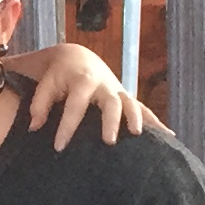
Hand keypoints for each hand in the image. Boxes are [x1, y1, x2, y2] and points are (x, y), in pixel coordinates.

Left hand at [18, 41, 155, 148]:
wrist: (76, 57)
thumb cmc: (57, 74)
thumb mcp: (44, 84)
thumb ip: (38, 104)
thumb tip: (35, 128)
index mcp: (82, 80)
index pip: (75, 106)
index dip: (67, 127)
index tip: (59, 147)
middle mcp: (104, 85)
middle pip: (111, 103)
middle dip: (111, 122)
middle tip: (108, 142)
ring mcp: (118, 91)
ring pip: (131, 104)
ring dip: (136, 119)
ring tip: (137, 136)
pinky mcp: (125, 97)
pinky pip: (143, 109)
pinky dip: (156, 122)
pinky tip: (169, 138)